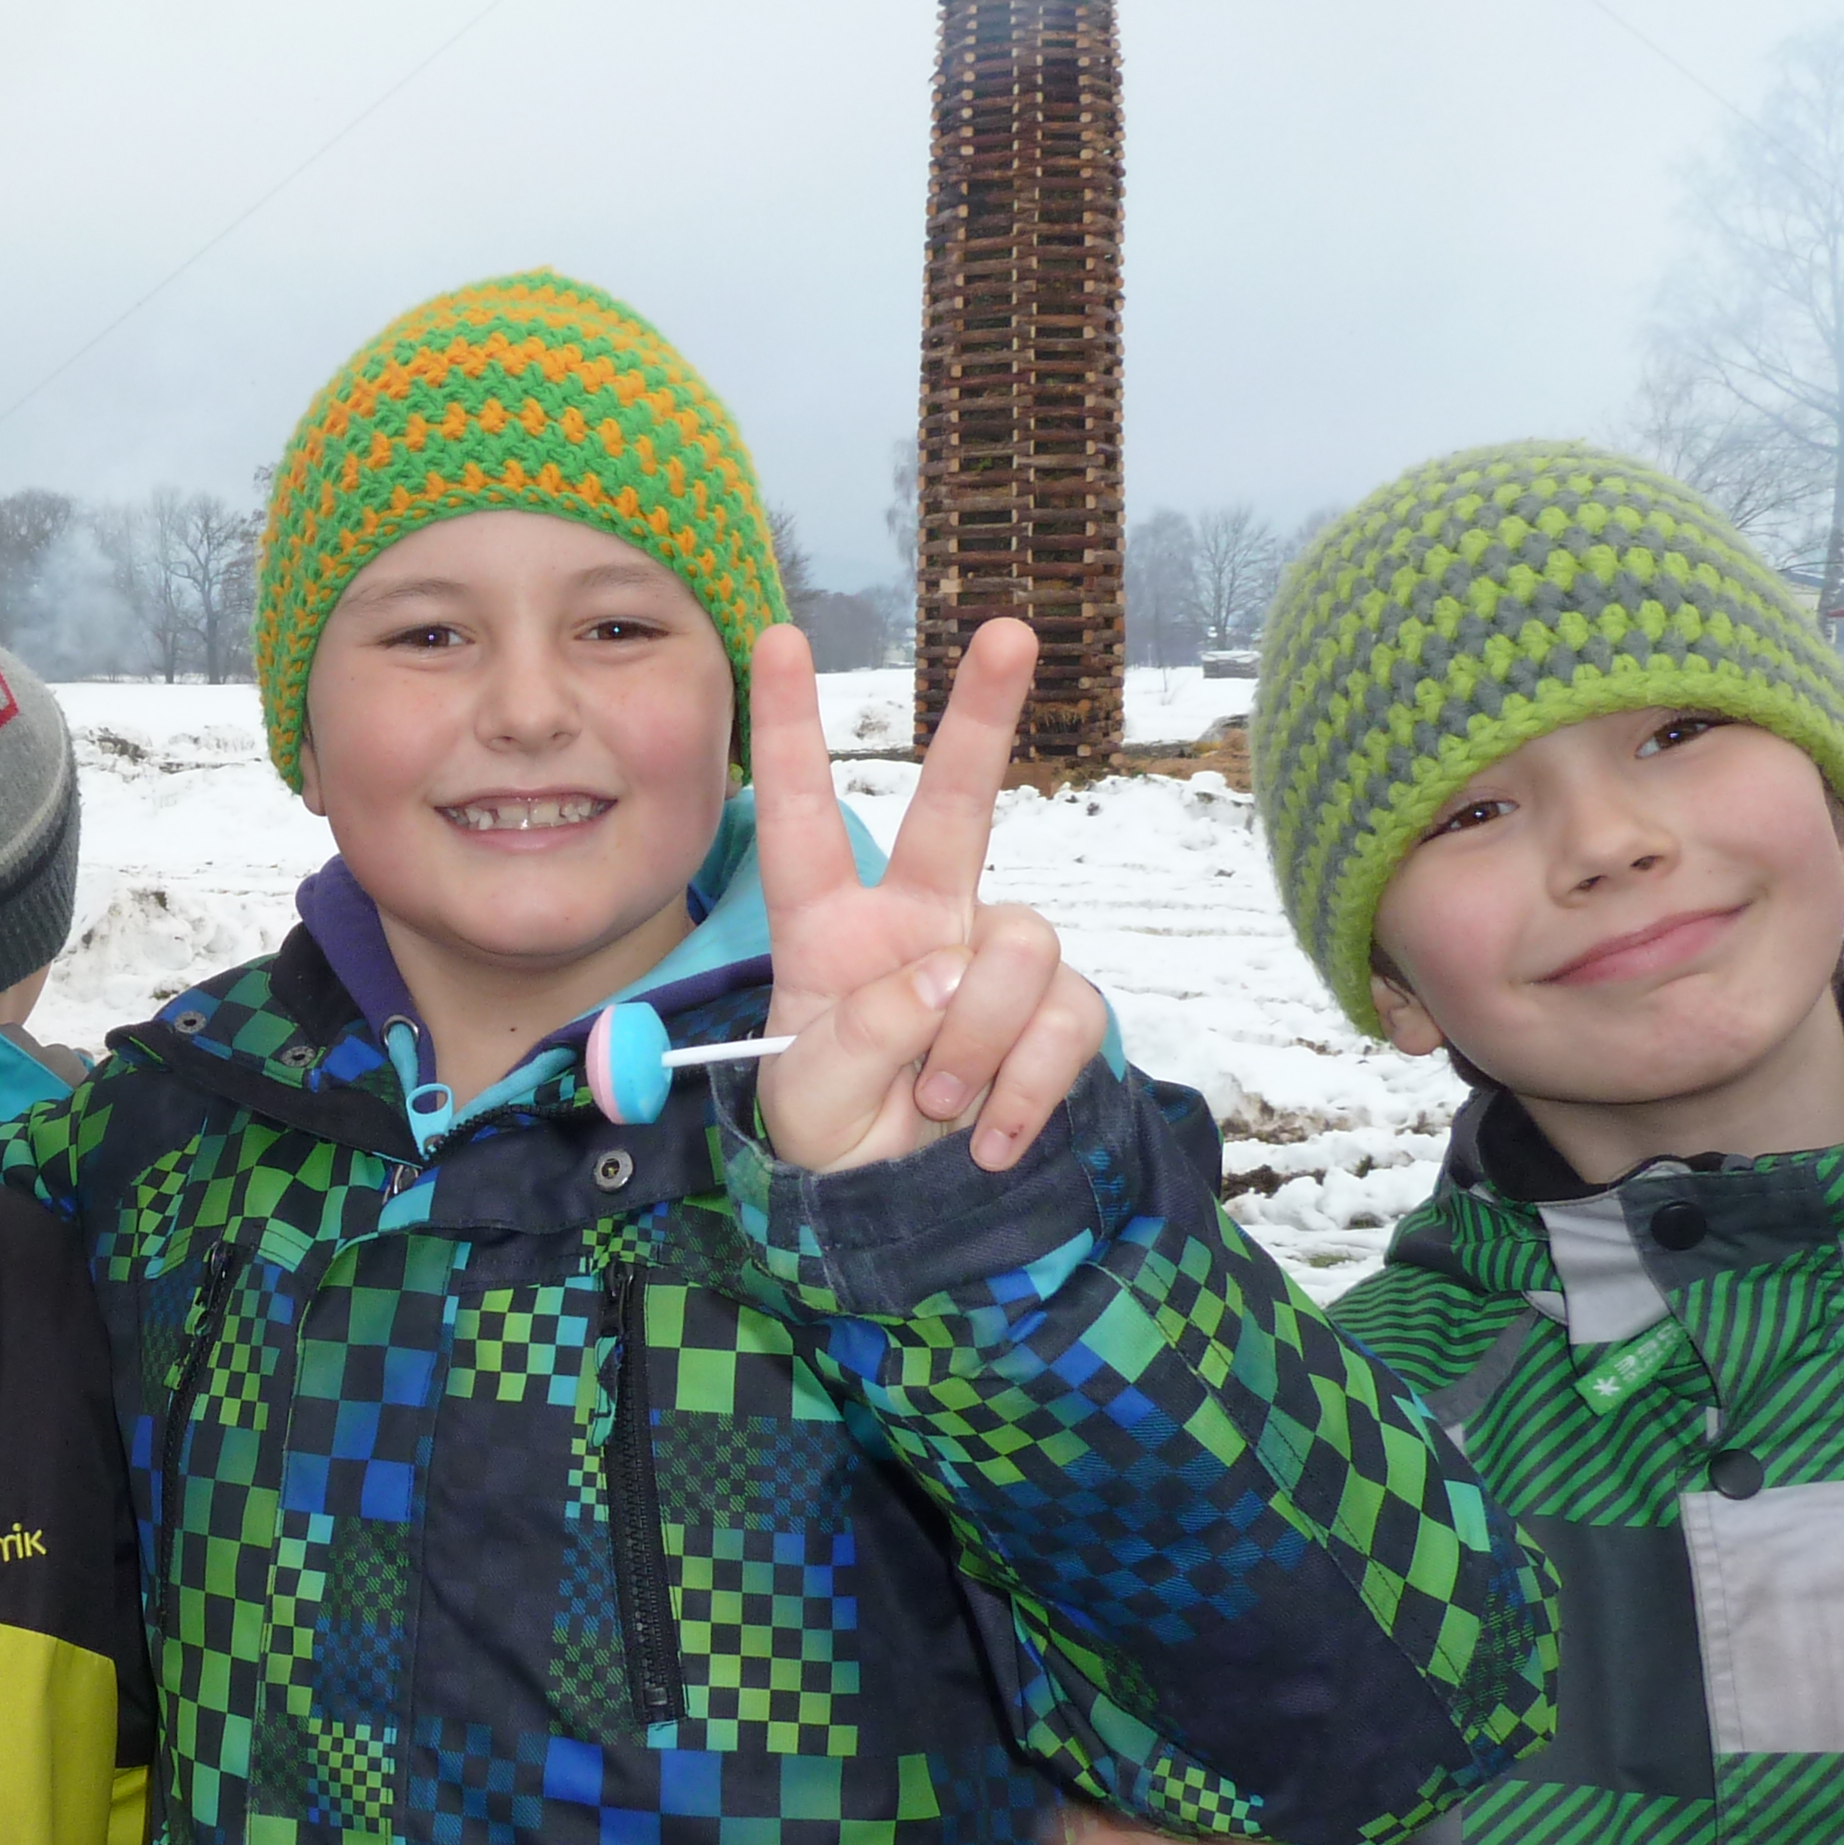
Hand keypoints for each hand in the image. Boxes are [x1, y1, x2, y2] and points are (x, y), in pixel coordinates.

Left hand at [749, 620, 1107, 1170]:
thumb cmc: (834, 1138)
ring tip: (936, 1104)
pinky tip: (987, 1136)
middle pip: (956, 804)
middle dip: (982, 714)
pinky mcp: (1056, 1009)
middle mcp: (919, 921)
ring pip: (1021, 945)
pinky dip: (1026, 1087)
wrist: (902, 1214)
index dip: (791, 729)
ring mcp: (994, 960)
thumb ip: (861, 1033)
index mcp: (831, 927)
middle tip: (1006, 630)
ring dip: (979, 1040)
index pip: (801, 817)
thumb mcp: (807, 1096)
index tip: (777, 637)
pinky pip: (1066, 1021)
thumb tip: (952, 972)